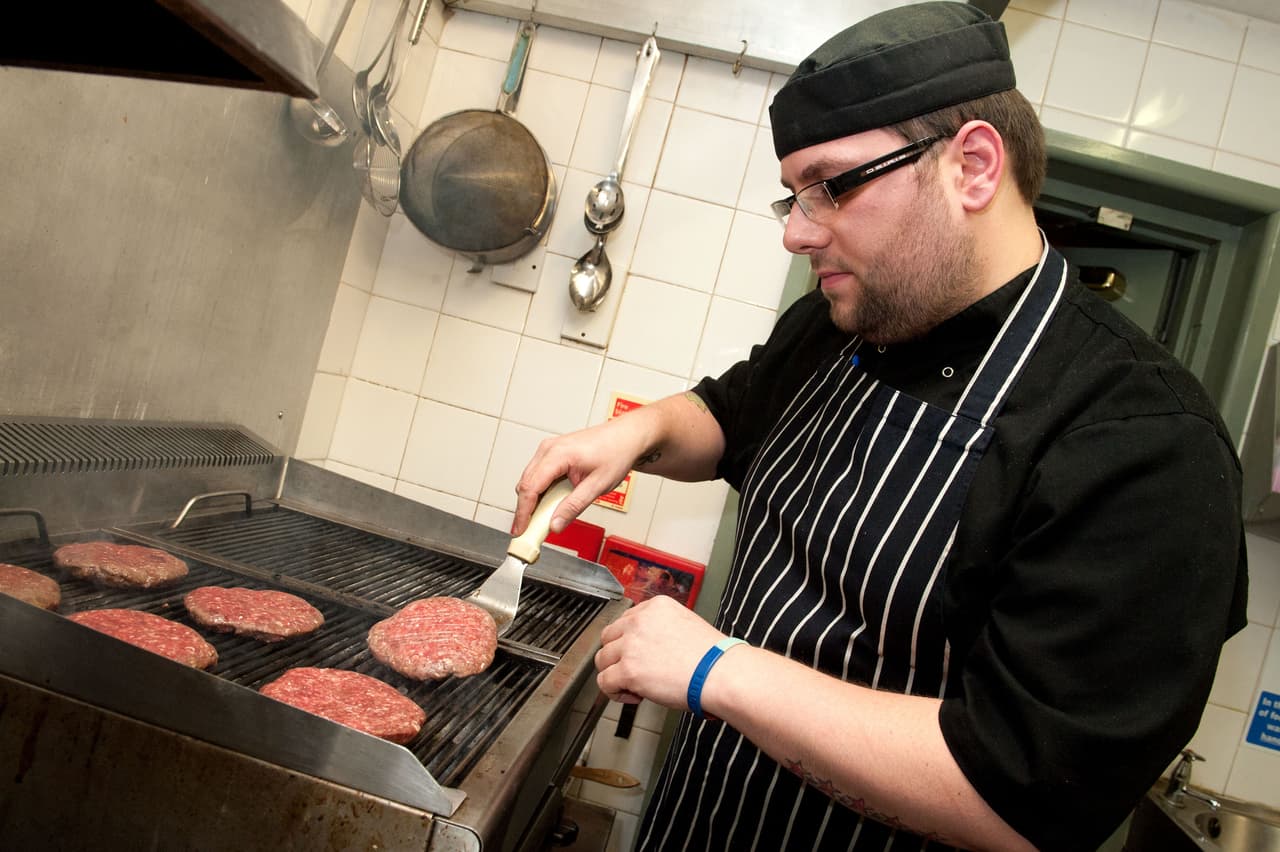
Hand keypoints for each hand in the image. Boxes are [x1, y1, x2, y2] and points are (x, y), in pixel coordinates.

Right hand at [512, 416, 647, 535]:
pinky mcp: (552, 452)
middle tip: (532, 531)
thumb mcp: (597, 486)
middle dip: (526, 509)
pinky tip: (551, 503)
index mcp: (558, 454)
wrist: (626, 438)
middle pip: (525, 485)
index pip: (530, 488)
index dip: (523, 513)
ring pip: (530, 480)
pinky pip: (538, 475)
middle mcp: (549, 448)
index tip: (521, 530)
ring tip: (544, 519)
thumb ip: (574, 507)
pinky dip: (541, 491)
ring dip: (533, 501)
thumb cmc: (616, 453)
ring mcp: (549, 449)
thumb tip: (555, 525)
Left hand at [595, 596, 726, 710]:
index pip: (625, 621)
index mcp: (655, 607)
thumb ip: (661, 629)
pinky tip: (635, 696)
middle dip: (618, 656)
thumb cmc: (712, 656)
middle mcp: (639, 621)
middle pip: (609, 638)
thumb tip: (650, 647)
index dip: (630, 642)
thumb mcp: (686, 624)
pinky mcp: (628, 670)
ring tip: (636, 685)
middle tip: (635, 670)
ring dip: (615, 674)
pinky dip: (615, 692)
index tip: (640, 655)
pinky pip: (605, 682)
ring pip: (603, 659)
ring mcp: (631, 645)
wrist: (720, 673)